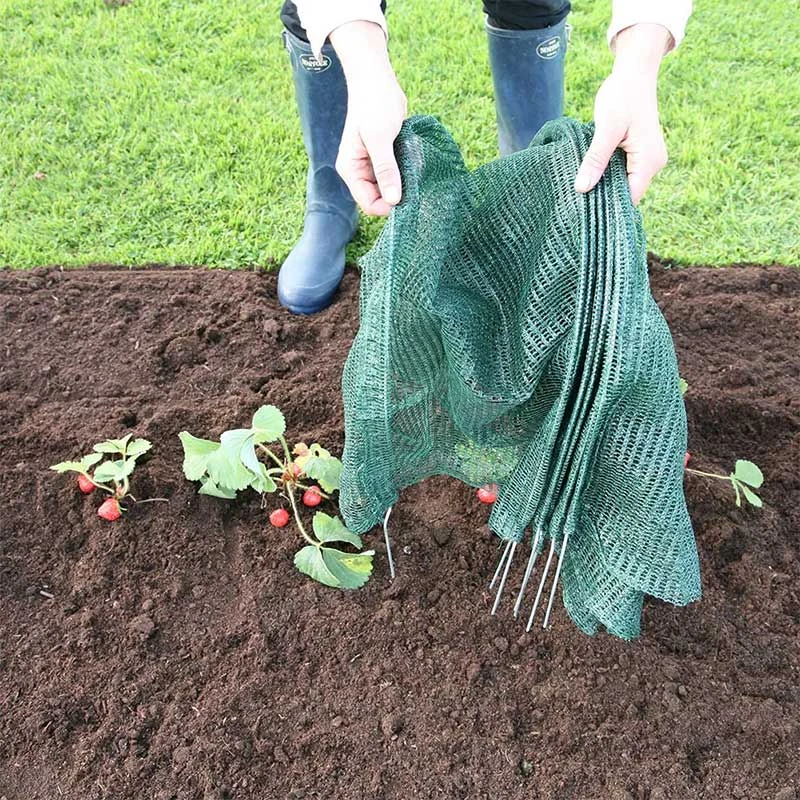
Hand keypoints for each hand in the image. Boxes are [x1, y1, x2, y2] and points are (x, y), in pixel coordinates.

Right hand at [336, 75, 406, 215]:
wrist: (377, 80)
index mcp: (351, 170)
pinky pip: (395, 176)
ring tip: (415, 171)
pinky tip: (414, 165)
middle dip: (396, 195)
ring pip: (388, 189)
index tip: (408, 196)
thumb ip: (386, 169)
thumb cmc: (374, 105)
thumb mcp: (380, 138)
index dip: (387, 205)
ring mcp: (371, 166)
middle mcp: (358, 171)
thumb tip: (394, 200)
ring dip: (403, 185)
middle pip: (378, 199)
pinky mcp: (383, 159)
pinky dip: (406, 174)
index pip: (368, 203)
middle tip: (415, 183)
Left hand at [574, 23, 672, 204]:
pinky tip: (591, 174)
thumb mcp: (605, 129)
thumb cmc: (622, 96)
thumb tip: (582, 188)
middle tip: (576, 202)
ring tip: (581, 189)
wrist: (634, 74)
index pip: (630, 198)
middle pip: (627, 193)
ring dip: (604, 185)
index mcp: (649, 161)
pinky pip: (623, 172)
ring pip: (624, 183)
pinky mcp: (640, 154)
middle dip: (604, 197)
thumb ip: (595, 159)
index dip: (608, 206)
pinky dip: (608, 174)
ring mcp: (648, 159)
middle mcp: (653, 164)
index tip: (584, 211)